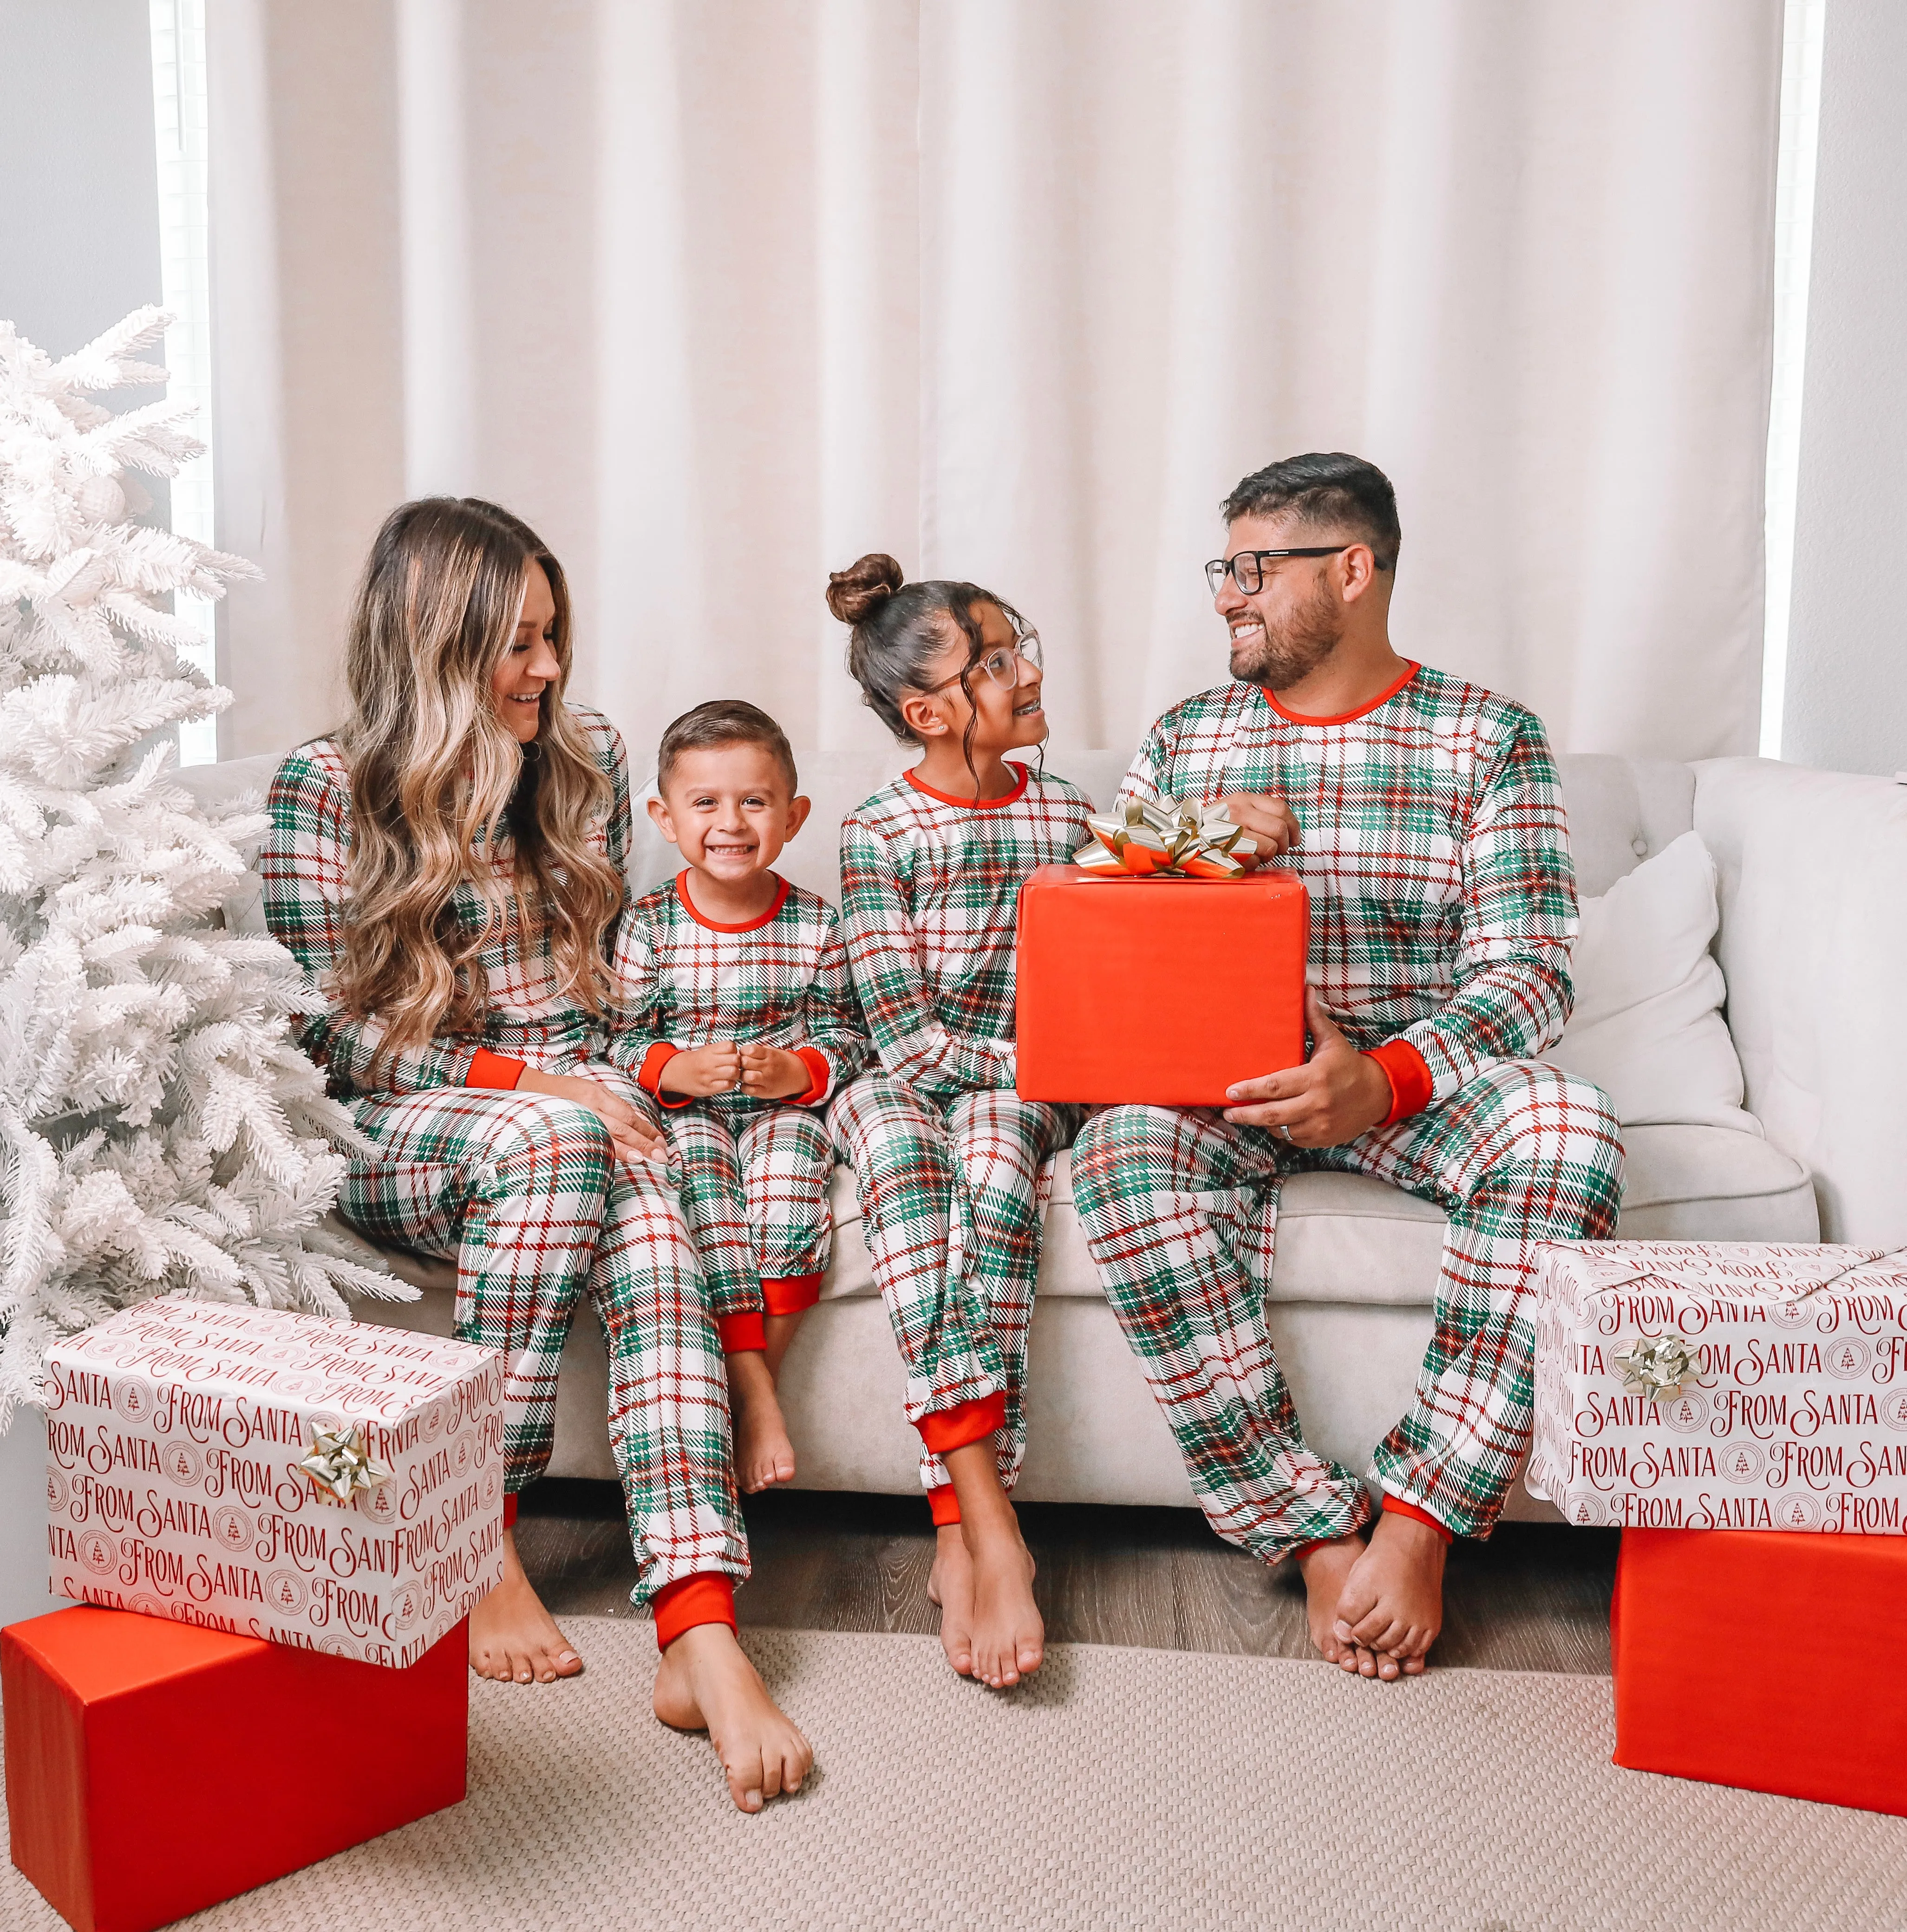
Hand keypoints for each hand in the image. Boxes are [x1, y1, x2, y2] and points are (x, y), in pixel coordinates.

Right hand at [515, 1068, 662, 1161]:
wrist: (530, 1091)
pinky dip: (607, 1151)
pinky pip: (590, 1141)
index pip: (628, 1115)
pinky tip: (618, 1159)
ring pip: (608, 1135)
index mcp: (597, 1095)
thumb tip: (635, 1126)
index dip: (647, 1129)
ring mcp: (578, 1116)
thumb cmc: (564, 1093)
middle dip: (645, 1142)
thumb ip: (611, 1107)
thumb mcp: (590, 1092)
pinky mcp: (567, 1126)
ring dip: (630, 1149)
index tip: (661, 1142)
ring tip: (646, 1159)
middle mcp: (590, 1105)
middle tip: (661, 1156)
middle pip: (623, 1126)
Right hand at [657, 1045, 743, 1097]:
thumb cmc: (695, 1062)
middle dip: (737, 1063)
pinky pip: (728, 1085)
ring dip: (735, 1074)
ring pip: (733, 1073)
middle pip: (735, 1060)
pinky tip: (725, 1082)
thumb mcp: (706, 1050)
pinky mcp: (708, 1088)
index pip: (730, 1046)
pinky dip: (730, 1084)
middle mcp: (708, 1062)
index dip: (734, 1050)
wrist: (676, 1073)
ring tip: (730, 1074)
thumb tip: (740, 1055)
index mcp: (708, 1051)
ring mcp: (708, 1076)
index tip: (730, 1054)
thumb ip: (722, 1051)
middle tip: (733, 1065)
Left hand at [739, 1043, 812, 1099]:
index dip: (743, 1051)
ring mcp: (767, 1080)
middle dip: (740, 1063)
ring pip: (746, 1077)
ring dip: (742, 1075)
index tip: (744, 1054)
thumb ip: (758, 1051)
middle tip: (742, 1065)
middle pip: (745, 1063)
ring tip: (745, 1074)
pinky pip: (748, 1090)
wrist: (799, 1075)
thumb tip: (740, 1052)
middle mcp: (768, 1067)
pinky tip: (748, 1084)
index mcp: (770, 1054)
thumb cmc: (782, 1062)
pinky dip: (744, 1087)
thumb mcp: (773, 1051)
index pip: (749, 1050)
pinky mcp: (766, 1092)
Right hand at [1218, 791, 1299, 860]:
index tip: (1294, 839)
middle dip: (1283, 845)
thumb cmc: (1214, 829)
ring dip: (1267, 856)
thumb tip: (1292, 832)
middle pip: (1279, 829)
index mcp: (1242, 799)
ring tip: (1255, 855)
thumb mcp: (1236, 810)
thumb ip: (1261, 814)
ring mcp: (1231, 830)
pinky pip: (1255, 861)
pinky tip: (1243, 860)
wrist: (1182, 841)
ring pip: (1270, 847)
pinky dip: (1253, 864)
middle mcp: (1237, 811)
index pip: (1281, 809)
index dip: (1294, 826)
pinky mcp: (1227, 851)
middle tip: (1275, 851)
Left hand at [1220, 987, 1391, 1145]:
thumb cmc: (1350, 1065)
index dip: (1249, 1089)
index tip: (1231, 1091)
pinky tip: (1273, 1124)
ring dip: (1262, 1123)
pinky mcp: (1323, 1138)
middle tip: (1228, 1111)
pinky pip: (1293, 1139)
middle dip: (1246, 1114)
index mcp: (1315, 1077)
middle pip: (1272, 1113)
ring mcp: (1320, 1124)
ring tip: (1246, 1116)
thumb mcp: (1332, 1041)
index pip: (1274, 1086)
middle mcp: (1317, 1103)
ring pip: (1281, 1129)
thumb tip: (1305, 990)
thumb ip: (1314, 1019)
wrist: (1379, 1094)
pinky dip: (1281, 1132)